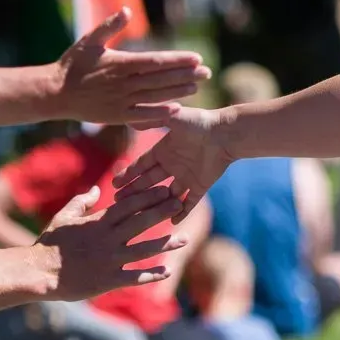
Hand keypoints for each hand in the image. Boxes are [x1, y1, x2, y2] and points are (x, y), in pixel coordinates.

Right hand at [32, 184, 188, 300]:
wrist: (38, 272)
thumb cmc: (49, 244)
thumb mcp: (63, 217)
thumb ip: (81, 202)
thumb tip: (96, 188)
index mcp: (98, 222)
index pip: (128, 204)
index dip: (148, 196)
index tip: (165, 188)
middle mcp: (107, 238)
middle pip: (141, 222)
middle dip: (162, 211)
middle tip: (181, 203)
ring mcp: (109, 259)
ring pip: (143, 249)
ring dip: (165, 244)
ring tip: (185, 238)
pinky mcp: (108, 279)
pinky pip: (134, 276)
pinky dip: (152, 275)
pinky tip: (168, 272)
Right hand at [54, 7, 211, 123]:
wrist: (53, 93)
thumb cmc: (72, 65)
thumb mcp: (89, 41)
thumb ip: (110, 26)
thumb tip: (127, 10)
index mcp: (120, 63)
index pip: (156, 61)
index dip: (177, 60)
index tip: (197, 58)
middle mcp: (123, 83)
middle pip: (161, 79)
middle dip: (186, 75)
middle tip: (207, 73)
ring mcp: (121, 101)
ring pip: (156, 96)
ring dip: (178, 92)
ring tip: (197, 87)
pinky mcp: (117, 116)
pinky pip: (142, 116)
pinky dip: (160, 113)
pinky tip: (176, 109)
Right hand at [112, 107, 234, 218]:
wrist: (225, 133)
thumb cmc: (199, 122)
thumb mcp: (172, 117)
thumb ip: (152, 119)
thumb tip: (128, 117)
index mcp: (164, 150)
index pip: (141, 164)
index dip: (129, 173)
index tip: (114, 183)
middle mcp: (173, 164)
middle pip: (150, 181)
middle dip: (134, 191)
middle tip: (117, 202)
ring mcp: (186, 176)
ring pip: (166, 194)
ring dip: (154, 204)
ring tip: (137, 216)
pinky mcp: (200, 185)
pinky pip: (189, 202)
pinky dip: (182, 212)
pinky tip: (171, 222)